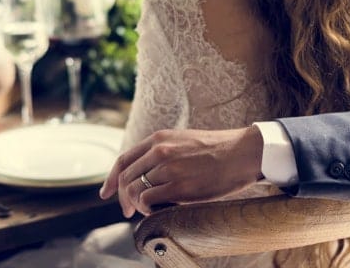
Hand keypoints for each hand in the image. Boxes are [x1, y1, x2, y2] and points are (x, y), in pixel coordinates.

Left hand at [99, 126, 263, 217]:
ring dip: (136, 204)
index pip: (124, 159)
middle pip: (125, 177)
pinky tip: (156, 210)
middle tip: (125, 211)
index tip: (106, 193)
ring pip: (134, 190)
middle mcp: (160, 151)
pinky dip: (146, 209)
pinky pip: (147, 200)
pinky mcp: (178, 185)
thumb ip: (164, 153)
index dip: (111, 179)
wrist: (244, 153)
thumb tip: (147, 174)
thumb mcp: (184, 142)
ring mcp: (168, 168)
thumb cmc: (218, 151)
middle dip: (121, 197)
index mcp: (159, 139)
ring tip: (147, 210)